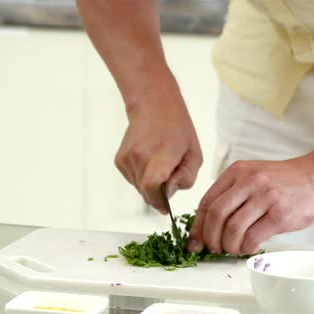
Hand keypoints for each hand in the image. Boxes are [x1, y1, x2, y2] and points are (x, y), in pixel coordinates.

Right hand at [115, 81, 202, 213]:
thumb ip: (186, 179)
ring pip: (139, 189)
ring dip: (151, 186)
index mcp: (162, 154)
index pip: (153, 185)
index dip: (159, 201)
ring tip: (160, 165)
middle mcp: (140, 156)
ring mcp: (127, 158)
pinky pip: (133, 180)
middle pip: (147, 193)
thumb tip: (168, 195)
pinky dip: (142, 178)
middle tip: (170, 177)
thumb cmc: (178, 131)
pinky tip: (150, 162)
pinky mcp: (119, 160)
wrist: (154, 107)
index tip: (166, 207)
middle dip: (159, 195)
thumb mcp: (194, 155)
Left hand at [187, 157, 313, 254]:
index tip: (195, 241)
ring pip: (233, 229)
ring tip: (233, 249)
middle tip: (213, 248)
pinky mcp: (279, 214)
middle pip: (216, 215)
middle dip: (210, 238)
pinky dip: (246, 248)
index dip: (198, 226)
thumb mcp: (252, 176)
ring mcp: (265, 197)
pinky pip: (253, 237)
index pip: (207, 201)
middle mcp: (249, 181)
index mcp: (237, 172)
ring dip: (229, 245)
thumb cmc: (283, 181)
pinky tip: (249, 247)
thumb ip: (231, 194)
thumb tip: (208, 225)